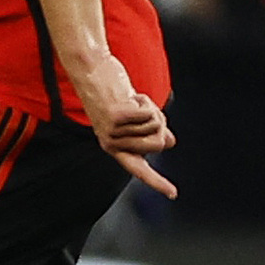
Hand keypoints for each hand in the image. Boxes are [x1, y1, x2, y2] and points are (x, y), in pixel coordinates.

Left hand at [71, 51, 176, 197]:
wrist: (90, 70)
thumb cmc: (113, 93)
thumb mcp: (132, 116)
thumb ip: (149, 130)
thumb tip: (169, 142)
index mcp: (115, 146)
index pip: (139, 169)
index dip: (156, 182)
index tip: (173, 194)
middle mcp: (111, 143)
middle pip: (159, 143)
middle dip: (161, 125)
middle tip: (142, 110)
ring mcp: (112, 131)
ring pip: (156, 126)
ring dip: (151, 109)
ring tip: (132, 102)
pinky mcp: (115, 117)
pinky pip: (149, 114)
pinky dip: (146, 101)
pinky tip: (130, 97)